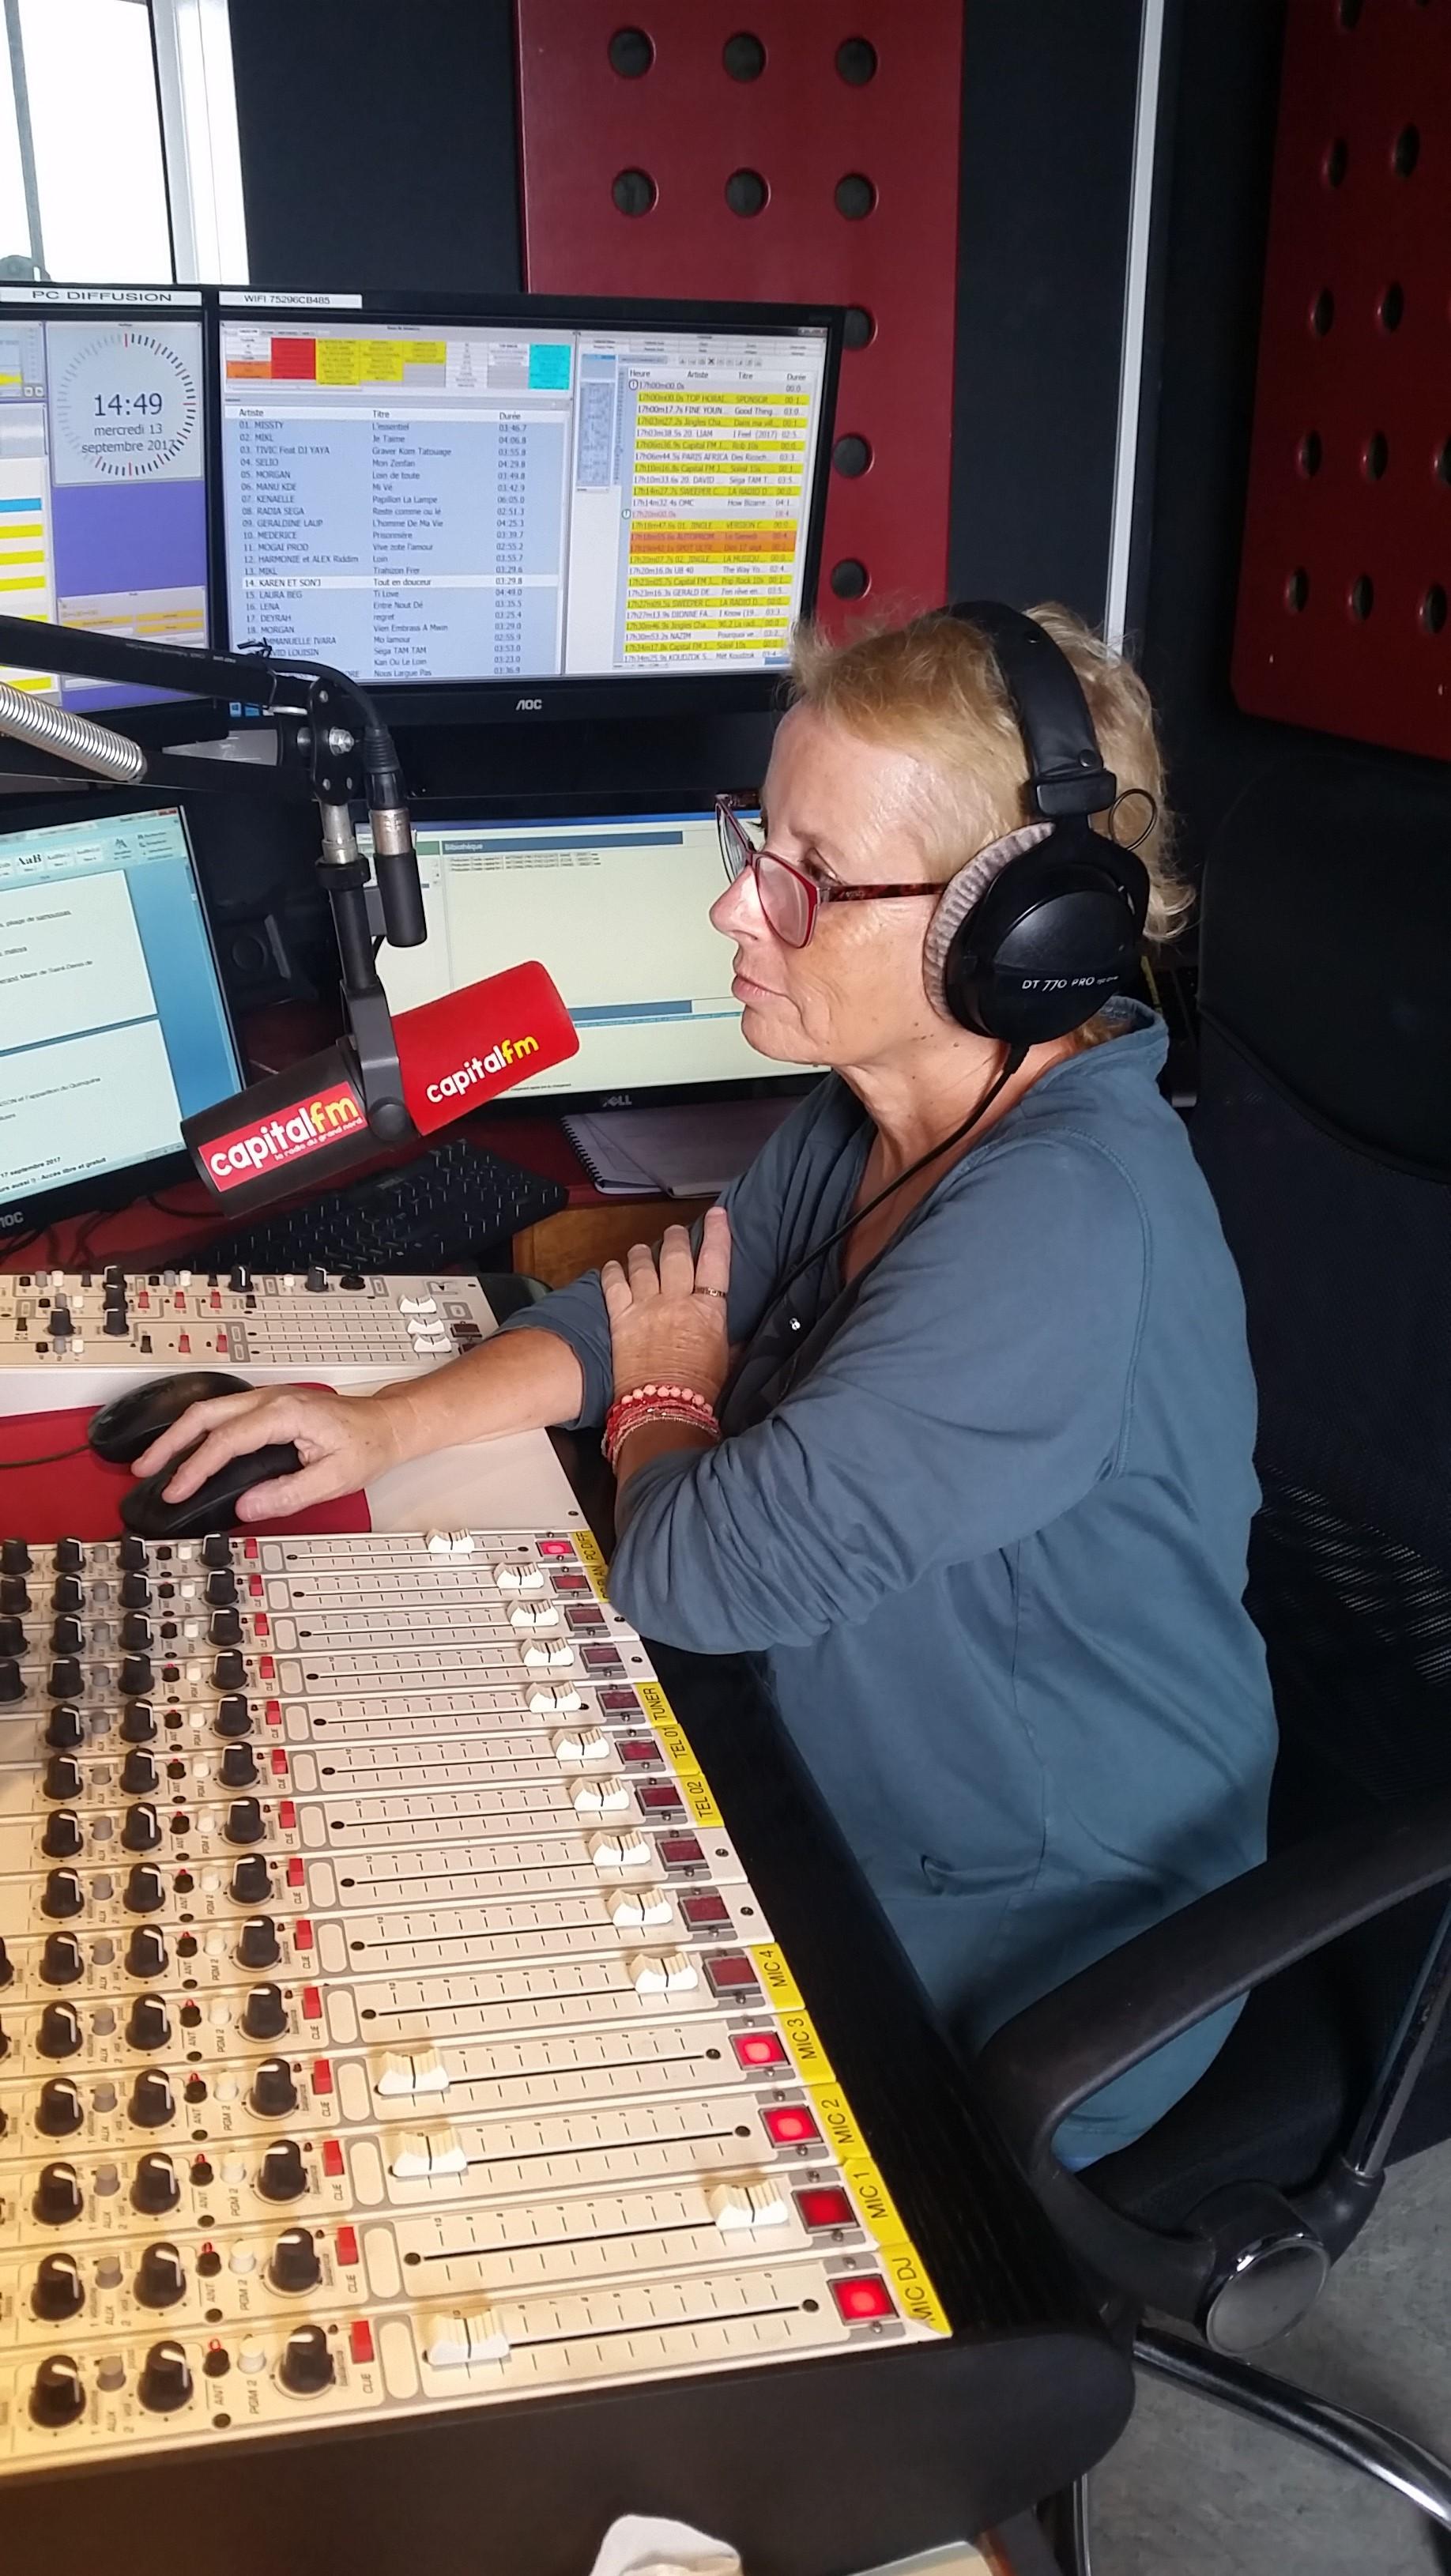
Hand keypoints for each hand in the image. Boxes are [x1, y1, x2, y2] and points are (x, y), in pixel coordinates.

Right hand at [130, 1383, 405, 1522]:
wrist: (386, 1425)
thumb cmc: (365, 1445)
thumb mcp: (332, 1479)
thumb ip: (287, 1494)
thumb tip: (245, 1505)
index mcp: (284, 1414)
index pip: (225, 1440)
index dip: (195, 1467)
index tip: (175, 1490)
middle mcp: (271, 1399)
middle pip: (204, 1414)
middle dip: (169, 1442)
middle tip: (144, 1469)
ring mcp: (267, 1399)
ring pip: (209, 1410)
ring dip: (179, 1434)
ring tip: (154, 1461)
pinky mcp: (267, 1406)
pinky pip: (222, 1414)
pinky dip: (197, 1431)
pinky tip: (186, 1448)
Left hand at [601, 1208, 731, 1404]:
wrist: (663, 1408)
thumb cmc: (700, 1389)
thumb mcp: (725, 1360)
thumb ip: (728, 1339)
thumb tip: (735, 1334)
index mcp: (708, 1310)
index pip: (716, 1260)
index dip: (717, 1233)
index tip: (717, 1214)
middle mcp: (677, 1300)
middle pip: (676, 1254)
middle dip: (676, 1238)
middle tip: (675, 1232)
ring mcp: (646, 1306)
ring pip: (643, 1263)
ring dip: (643, 1252)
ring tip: (643, 1249)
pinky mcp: (620, 1318)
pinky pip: (614, 1283)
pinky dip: (613, 1271)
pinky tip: (613, 1266)